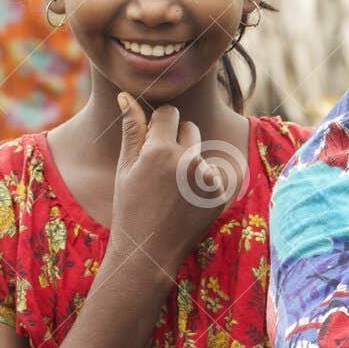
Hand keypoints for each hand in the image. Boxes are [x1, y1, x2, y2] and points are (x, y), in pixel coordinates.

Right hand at [108, 94, 240, 275]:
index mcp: (161, 150)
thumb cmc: (130, 208)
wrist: (150, 251)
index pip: (171, 114)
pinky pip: (213, 175)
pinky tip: (185, 201)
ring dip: (190, 163)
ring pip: (201, 153)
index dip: (160, 124)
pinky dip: (202, 183)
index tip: (152, 141)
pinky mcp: (222, 194)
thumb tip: (126, 96)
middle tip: (160, 168)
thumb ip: (132, 130)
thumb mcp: (126, 168)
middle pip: (190, 129)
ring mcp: (209, 178)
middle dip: (177, 140)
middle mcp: (189, 161)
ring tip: (171, 190)